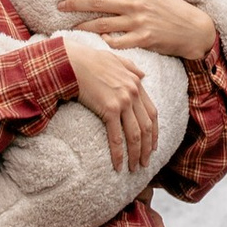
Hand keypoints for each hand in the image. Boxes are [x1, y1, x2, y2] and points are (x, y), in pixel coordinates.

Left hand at [57, 0, 215, 64]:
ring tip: (69, 26)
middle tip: (59, 5)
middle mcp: (136, 3)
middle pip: (98, 1)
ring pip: (103, 23)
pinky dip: (105, 42)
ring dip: (83, 25)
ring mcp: (139, 21)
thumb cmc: (175, 9)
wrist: (195, 29)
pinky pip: (118, 41)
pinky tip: (94, 43)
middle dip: (75, 2)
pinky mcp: (144, 38)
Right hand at [64, 32, 159, 173]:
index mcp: (136, 83)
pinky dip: (119, 153)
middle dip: (147, 148)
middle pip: (146, 127)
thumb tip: (143, 75)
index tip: (152, 146)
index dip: (154, 132)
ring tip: (134, 168)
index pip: (152, 113)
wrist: (72, 61)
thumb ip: (131, 67)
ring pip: (135, 135)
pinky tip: (118, 165)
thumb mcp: (115, 58)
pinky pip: (116, 136)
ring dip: (136, 154)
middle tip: (145, 162)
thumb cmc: (89, 60)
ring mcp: (123, 101)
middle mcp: (133, 92)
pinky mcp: (110, 109)